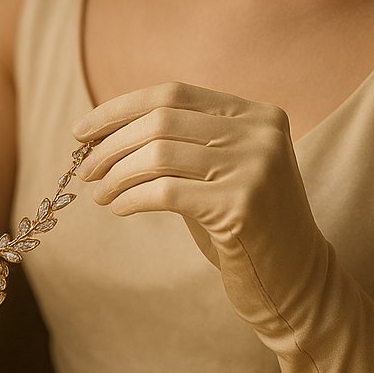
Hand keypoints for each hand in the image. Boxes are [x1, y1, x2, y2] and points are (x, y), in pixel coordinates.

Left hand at [73, 82, 331, 328]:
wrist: (293, 279)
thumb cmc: (243, 227)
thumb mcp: (219, 172)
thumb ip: (182, 145)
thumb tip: (104, 134)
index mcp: (257, 114)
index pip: (173, 93)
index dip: (119, 109)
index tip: (80, 131)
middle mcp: (260, 133)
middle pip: (161, 120)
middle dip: (111, 145)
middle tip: (84, 172)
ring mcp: (254, 167)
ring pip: (158, 154)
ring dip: (116, 175)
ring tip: (98, 194)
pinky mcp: (240, 206)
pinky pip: (164, 192)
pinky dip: (131, 198)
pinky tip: (117, 209)